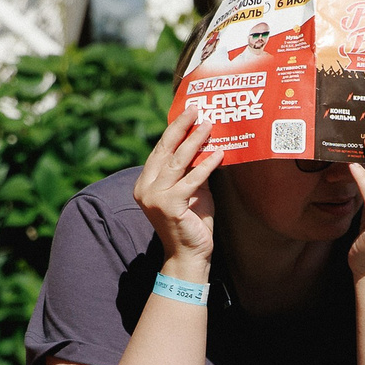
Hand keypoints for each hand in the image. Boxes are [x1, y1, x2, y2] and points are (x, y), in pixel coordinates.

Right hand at [134, 107, 219, 271]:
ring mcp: (154, 197)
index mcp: (145, 182)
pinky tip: (219, 154)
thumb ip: (193, 169)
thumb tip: (207, 142)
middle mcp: (145, 188)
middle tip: (196, 109)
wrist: (189, 255)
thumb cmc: (192, 223)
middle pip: (165, 150)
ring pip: (177, 161)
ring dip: (195, 141)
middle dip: (181, 127)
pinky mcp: (169, 206)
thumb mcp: (193, 190)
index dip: (174, 129)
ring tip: (209, 125)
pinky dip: (206, 166)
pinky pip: (191, 180)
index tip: (188, 112)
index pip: (160, 150)